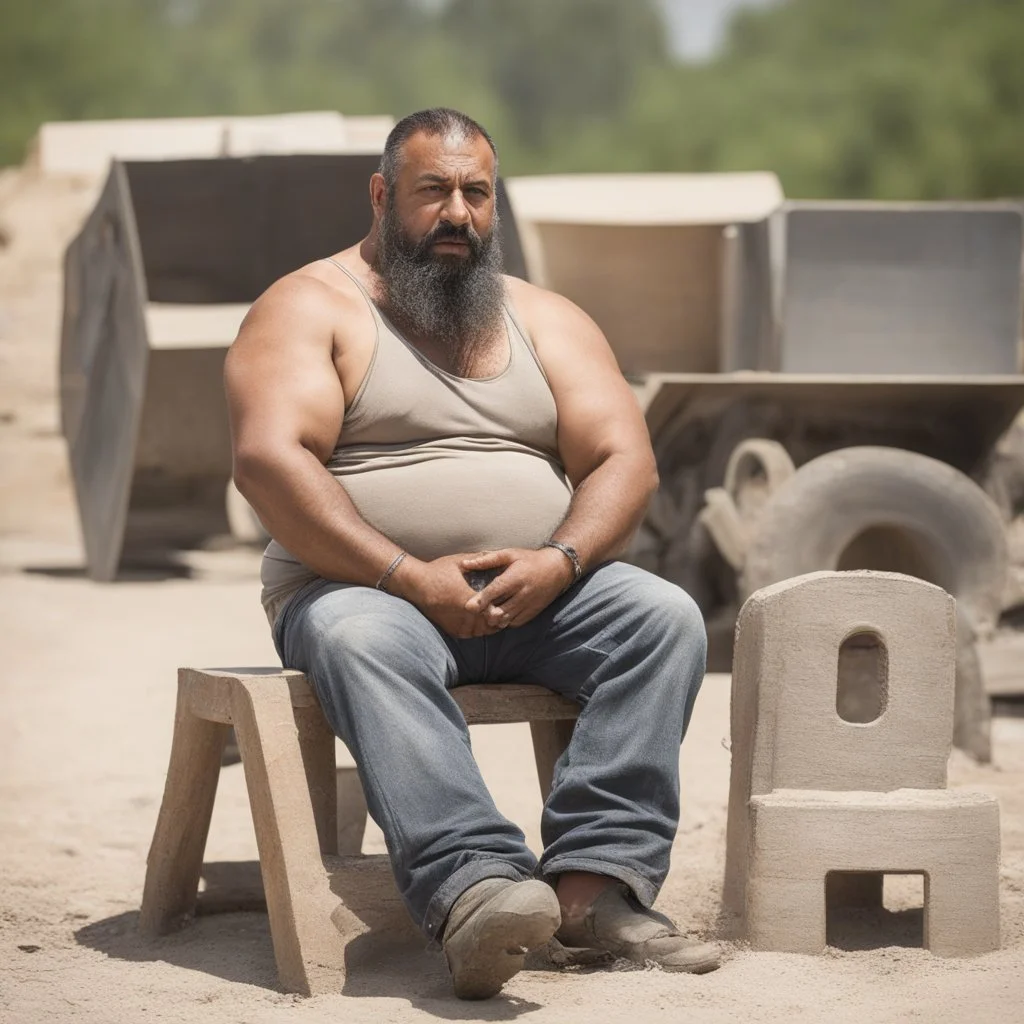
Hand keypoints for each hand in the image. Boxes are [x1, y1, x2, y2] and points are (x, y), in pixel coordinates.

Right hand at [391, 554, 502, 638]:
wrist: (415, 584)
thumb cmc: (438, 570)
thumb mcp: (459, 561)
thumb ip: (478, 560)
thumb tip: (496, 554)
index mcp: (467, 596)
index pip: (492, 610)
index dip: (502, 608)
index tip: (506, 602)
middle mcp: (462, 613)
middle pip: (489, 624)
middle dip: (498, 618)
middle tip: (505, 611)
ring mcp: (456, 622)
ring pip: (481, 631)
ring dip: (489, 626)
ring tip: (496, 618)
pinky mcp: (450, 628)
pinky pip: (470, 634)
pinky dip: (478, 630)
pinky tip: (482, 624)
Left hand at [459, 547, 574, 629]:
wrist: (557, 569)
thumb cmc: (529, 560)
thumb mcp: (509, 554)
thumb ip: (486, 560)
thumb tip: (464, 564)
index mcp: (515, 577)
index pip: (495, 592)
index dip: (481, 601)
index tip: (469, 606)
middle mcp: (523, 594)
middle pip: (499, 611)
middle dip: (485, 613)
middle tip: (477, 609)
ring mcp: (528, 606)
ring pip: (505, 620)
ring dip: (493, 619)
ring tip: (487, 612)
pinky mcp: (532, 613)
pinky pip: (513, 623)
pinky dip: (504, 621)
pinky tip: (499, 613)